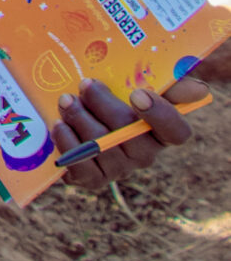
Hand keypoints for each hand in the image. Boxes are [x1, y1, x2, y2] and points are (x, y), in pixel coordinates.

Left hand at [52, 75, 205, 192]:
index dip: (162, 115)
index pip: (177, 132)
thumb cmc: (115, 95)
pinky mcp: (92, 178)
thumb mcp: (139, 82)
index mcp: (160, 130)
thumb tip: (200, 89)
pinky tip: (60, 126)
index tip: (138, 93)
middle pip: (129, 135)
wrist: (78, 112)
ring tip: (66, 101)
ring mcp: (118, 168)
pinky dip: (67, 145)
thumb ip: (167, 82)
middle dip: (104, 106)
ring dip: (80, 119)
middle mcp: (143, 153)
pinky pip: (82, 169)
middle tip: (85, 85)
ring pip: (102, 148)